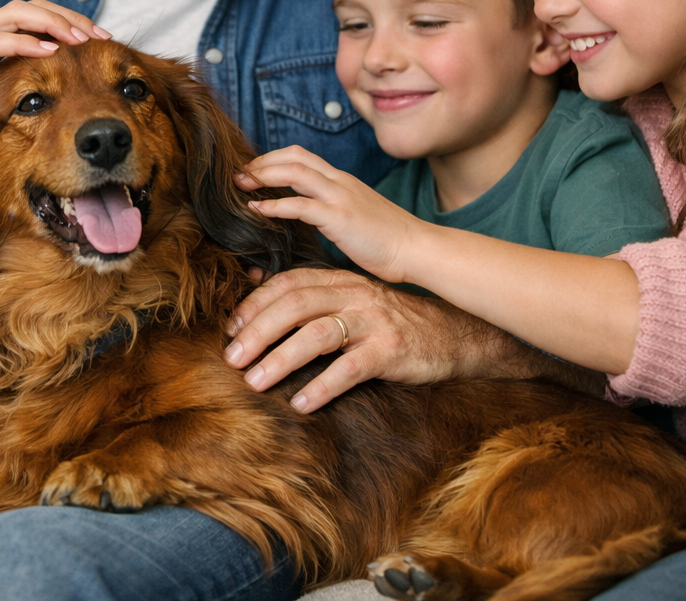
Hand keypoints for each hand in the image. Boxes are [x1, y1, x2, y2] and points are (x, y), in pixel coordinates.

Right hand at [0, 0, 109, 196]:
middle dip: (71, 18)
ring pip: (20, 16)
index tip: (98, 42)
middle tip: (102, 36)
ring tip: (84, 39)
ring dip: (56, 24)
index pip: (35, 16)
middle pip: (35, 8)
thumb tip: (44, 93)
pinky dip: (27, 42)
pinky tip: (52, 52)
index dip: (68, 23)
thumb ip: (4, 84)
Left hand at [223, 268, 485, 412]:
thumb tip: (257, 287)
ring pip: (317, 334)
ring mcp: (372, 321)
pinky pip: (350, 368)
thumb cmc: (392, 319)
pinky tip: (302, 404)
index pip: (288, 283)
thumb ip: (313, 294)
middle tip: (232, 358)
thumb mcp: (353, 298)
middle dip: (258, 331)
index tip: (231, 329)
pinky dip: (322, 386)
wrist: (454, 333)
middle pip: (294, 305)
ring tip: (255, 382)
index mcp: (339, 280)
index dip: (255, 303)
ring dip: (281, 358)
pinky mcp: (390, 350)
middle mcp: (352, 294)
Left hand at [235, 145, 416, 283]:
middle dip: (262, 161)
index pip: (301, 156)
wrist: (418, 249)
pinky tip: (257, 210)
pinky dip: (274, 205)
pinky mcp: (340, 218)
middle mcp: (340, 182)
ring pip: (294, 172)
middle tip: (238, 174)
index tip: (253, 171)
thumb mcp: (356, 216)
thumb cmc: (389, 240)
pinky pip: (301, 205)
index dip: (273, 159)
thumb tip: (308, 217)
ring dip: (263, 175)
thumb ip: (332, 211)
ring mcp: (341, 197)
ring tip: (242, 185)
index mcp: (342, 181)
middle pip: (293, 156)